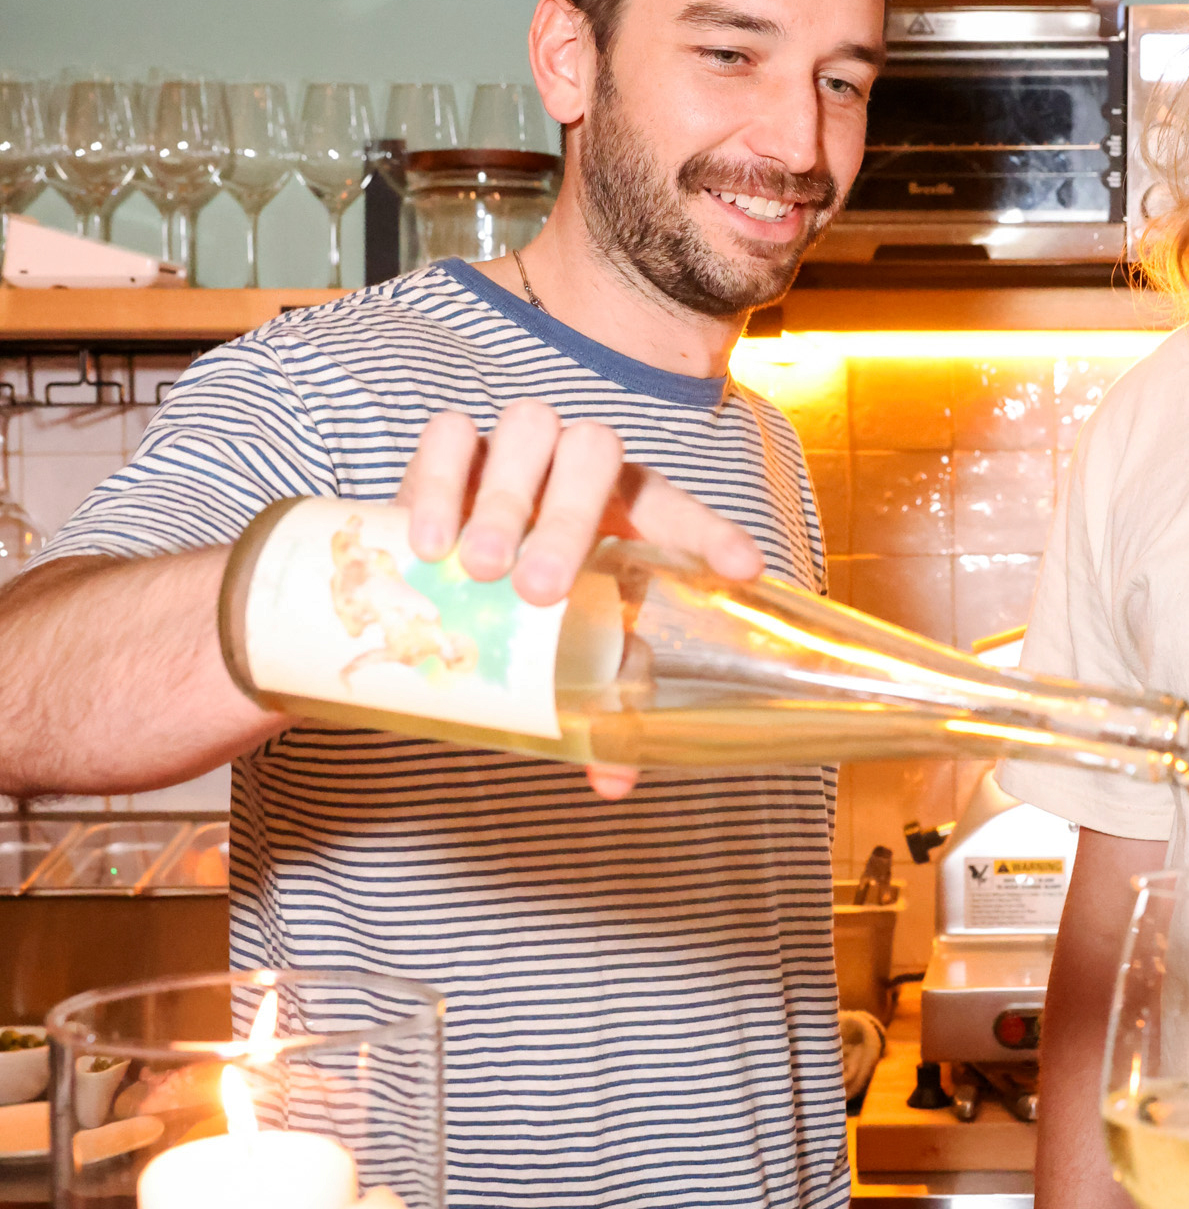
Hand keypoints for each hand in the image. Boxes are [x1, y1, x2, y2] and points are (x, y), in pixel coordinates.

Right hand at [398, 402, 763, 799]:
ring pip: (527, 427)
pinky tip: (428, 543)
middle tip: (536, 590)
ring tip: (477, 570)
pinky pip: (448, 434)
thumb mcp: (569, 646)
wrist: (440, 578)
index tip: (741, 570)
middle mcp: (579, 467)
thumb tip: (614, 781)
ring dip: (505, 498)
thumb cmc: (528, 611)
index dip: (712, 534)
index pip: (679, 510)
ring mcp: (516, 447)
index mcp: (628, 510)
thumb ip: (597, 697)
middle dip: (569, 519)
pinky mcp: (451, 447)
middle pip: (594, 453)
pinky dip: (440, 481)